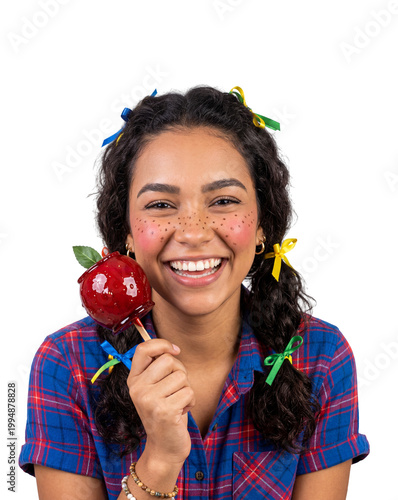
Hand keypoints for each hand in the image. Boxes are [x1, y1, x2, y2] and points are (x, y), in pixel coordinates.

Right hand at [127, 339, 194, 463]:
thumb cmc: (165, 411)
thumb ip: (158, 368)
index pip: (142, 349)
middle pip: (168, 360)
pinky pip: (189, 392)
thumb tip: (172, 348)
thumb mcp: (155, 388)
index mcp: (134, 380)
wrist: (164, 448)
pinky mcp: (164, 411)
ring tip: (177, 402)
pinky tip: (181, 412)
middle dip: (180, 371)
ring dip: (186, 389)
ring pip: (181, 376)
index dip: (161, 344)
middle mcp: (137, 389)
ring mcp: (149, 400)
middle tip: (176, 389)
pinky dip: (191, 401)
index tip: (175, 350)